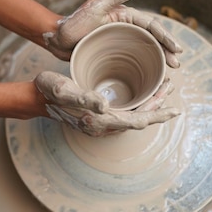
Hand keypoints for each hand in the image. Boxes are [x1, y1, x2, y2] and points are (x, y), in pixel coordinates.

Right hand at [34, 71, 179, 136]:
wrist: (36, 97)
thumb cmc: (50, 90)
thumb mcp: (65, 89)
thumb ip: (84, 98)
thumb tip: (105, 105)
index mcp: (99, 120)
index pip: (136, 121)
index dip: (157, 115)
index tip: (175, 110)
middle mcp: (102, 124)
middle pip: (139, 119)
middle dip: (157, 105)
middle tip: (171, 87)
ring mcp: (99, 122)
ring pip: (132, 115)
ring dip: (148, 104)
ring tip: (162, 88)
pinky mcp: (96, 116)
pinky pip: (123, 113)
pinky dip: (136, 104)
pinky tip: (140, 93)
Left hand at [43, 0, 182, 66]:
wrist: (55, 40)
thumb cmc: (73, 23)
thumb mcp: (95, 8)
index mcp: (124, 16)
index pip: (151, 26)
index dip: (166, 37)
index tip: (177, 49)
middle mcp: (125, 28)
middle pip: (152, 40)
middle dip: (167, 51)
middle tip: (177, 65)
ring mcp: (119, 42)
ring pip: (144, 52)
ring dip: (158, 61)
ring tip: (168, 73)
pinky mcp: (111, 55)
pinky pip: (131, 61)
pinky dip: (143, 68)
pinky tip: (149, 78)